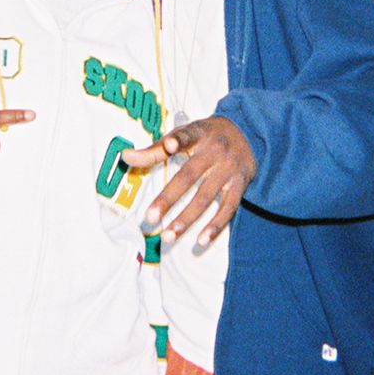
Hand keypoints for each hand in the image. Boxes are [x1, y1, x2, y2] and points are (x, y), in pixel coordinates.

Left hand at [121, 116, 256, 248]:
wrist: (248, 134)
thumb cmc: (206, 137)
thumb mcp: (185, 135)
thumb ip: (155, 150)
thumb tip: (126, 157)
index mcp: (200, 135)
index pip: (188, 135)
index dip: (178, 139)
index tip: (168, 145)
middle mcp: (215, 152)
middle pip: (190, 176)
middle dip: (169, 198)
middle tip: (150, 218)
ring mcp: (229, 170)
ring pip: (206, 197)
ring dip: (187, 218)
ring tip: (167, 236)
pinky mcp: (240, 186)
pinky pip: (228, 209)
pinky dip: (215, 226)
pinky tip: (201, 241)